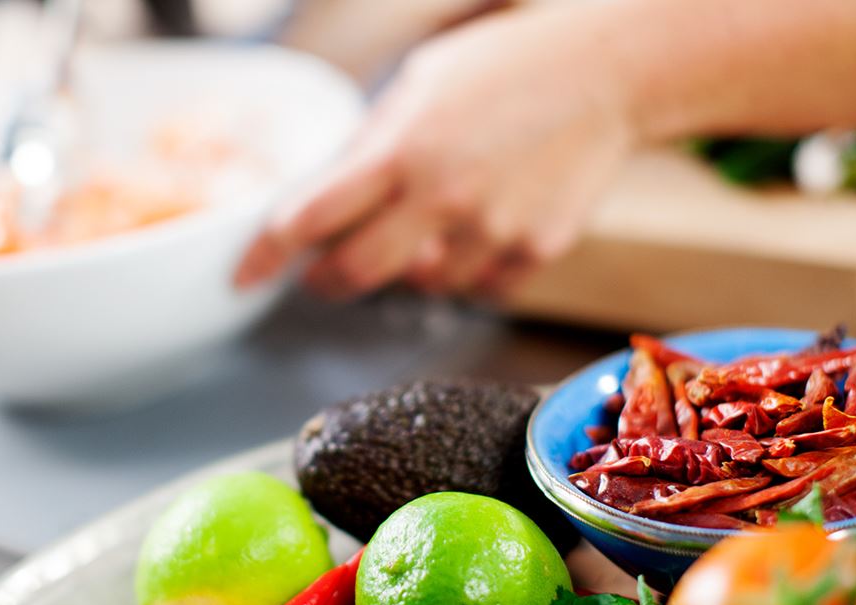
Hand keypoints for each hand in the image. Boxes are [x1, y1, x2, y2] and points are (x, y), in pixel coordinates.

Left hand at [234, 3, 636, 298]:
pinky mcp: (534, 252)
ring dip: (409, 268)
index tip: (246, 274)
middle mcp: (442, 198)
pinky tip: (481, 229)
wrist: (608, 74)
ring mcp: (492, 231)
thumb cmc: (508, 66)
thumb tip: (328, 191)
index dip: (267, 254)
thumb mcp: (420, 82)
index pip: (309, 218)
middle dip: (327, 281)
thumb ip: (372, 141)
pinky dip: (468, 271)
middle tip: (322, 276)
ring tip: (431, 225)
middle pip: (355, 274)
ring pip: (422, 286)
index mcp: (402, 149)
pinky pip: (481, 287)